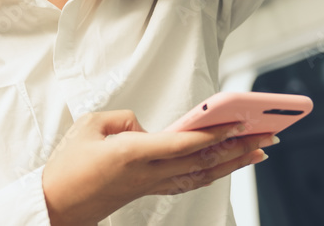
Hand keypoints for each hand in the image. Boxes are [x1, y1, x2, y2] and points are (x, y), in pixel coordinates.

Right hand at [41, 109, 274, 225]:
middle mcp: (148, 174)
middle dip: (238, 147)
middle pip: (203, 160)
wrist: (56, 204)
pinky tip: (226, 166)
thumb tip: (147, 126)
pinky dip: (212, 173)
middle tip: (267, 134)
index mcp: (133, 155)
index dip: (213, 133)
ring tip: (258, 150)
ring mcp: (151, 186)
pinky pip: (188, 182)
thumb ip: (124, 118)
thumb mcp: (90, 125)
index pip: (182, 143)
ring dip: (233, 162)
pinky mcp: (148, 191)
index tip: (238, 122)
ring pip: (201, 174)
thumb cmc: (68, 166)